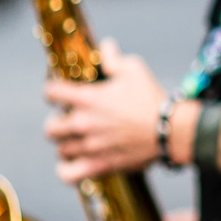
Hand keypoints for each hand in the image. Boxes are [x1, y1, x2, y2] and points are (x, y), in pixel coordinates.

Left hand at [44, 39, 169, 181]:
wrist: (170, 130)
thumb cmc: (151, 98)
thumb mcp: (134, 69)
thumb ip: (114, 59)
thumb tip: (106, 47)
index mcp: (88, 98)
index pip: (51, 93)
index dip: (54, 91)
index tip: (61, 94)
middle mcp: (83, 123)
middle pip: (50, 127)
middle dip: (57, 123)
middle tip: (70, 121)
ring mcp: (90, 146)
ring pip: (60, 149)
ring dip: (66, 144)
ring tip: (76, 141)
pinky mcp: (100, 165)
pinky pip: (69, 174)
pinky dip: (66, 171)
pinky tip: (72, 164)